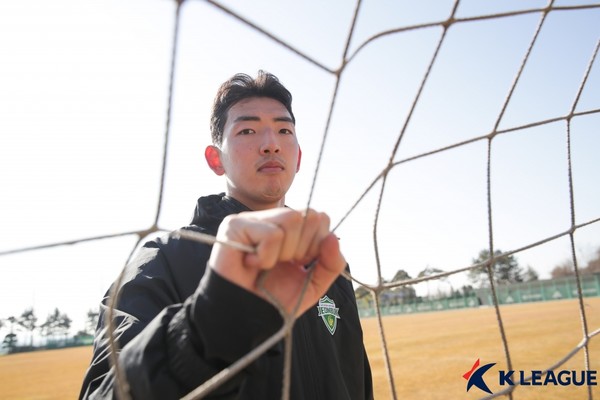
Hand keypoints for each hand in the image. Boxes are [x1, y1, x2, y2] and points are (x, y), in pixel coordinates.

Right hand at [207, 208, 345, 316]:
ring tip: (266, 265)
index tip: (299, 263)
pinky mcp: (235, 225)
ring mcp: (252, 219)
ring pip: (291, 219)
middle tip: (282, 265)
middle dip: (302, 249)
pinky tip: (252, 264)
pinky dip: (267, 257)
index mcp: (290, 229)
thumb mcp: (312, 284)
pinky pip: (271, 234)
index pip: (320, 217)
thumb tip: (334, 238)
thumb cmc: (273, 299)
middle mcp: (271, 219)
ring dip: (284, 253)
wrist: (244, 318)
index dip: (317, 244)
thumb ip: (330, 263)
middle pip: (309, 215)